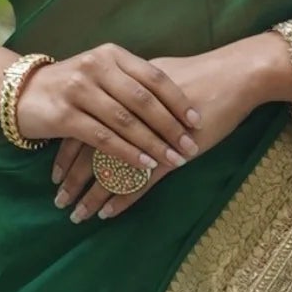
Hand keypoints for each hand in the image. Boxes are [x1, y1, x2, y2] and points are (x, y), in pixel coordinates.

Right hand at [14, 42, 202, 205]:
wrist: (18, 91)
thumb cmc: (69, 85)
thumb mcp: (100, 72)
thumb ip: (130, 81)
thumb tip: (174, 100)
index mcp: (111, 55)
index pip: (153, 77)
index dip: (178, 100)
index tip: (197, 121)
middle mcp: (96, 67)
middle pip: (143, 100)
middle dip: (171, 126)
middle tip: (190, 146)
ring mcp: (79, 90)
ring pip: (126, 121)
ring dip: (153, 143)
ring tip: (173, 159)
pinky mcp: (65, 116)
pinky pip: (104, 138)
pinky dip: (128, 153)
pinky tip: (144, 165)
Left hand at [49, 33, 291, 220]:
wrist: (236, 76)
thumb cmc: (202, 76)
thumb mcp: (157, 78)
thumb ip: (133, 93)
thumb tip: (116, 102)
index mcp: (122, 93)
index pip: (84, 125)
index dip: (67, 152)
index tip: (55, 174)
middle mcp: (129, 114)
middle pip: (90, 151)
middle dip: (72, 179)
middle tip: (58, 201)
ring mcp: (149, 136)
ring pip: (110, 170)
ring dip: (92, 196)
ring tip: (78, 215)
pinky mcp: (171, 153)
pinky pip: (139, 181)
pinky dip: (122, 199)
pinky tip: (108, 214)